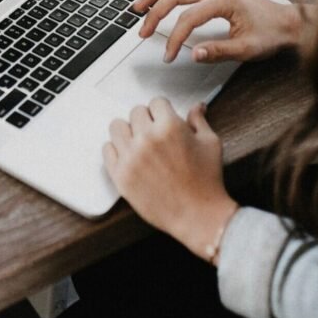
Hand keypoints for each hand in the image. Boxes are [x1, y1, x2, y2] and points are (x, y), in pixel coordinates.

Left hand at [103, 97, 238, 260]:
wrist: (198, 216)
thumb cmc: (207, 181)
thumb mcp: (210, 144)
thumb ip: (199, 121)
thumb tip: (197, 106)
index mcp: (169, 127)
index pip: (156, 102)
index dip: (163, 111)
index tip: (164, 119)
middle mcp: (147, 139)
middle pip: (136, 112)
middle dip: (147, 120)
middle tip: (155, 133)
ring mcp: (130, 157)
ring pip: (117, 127)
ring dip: (128, 131)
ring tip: (139, 142)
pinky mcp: (120, 175)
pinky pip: (107, 149)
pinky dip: (116, 150)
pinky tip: (129, 156)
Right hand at [133, 0, 303, 64]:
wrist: (289, 22)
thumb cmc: (272, 34)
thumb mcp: (247, 49)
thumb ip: (219, 51)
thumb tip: (194, 53)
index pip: (188, 18)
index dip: (174, 38)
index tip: (168, 55)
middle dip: (155, 13)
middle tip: (143, 32)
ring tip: (138, 8)